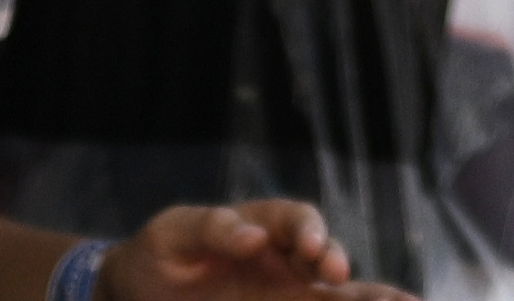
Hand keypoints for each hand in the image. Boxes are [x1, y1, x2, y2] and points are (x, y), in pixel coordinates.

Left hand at [115, 205, 377, 299]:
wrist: (144, 289)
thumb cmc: (162, 251)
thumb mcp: (175, 232)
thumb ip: (211, 227)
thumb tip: (254, 236)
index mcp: (262, 224)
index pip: (295, 219)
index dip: (306, 229)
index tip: (307, 247)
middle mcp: (284, 258)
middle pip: (326, 256)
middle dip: (339, 261)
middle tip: (337, 272)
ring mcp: (287, 291)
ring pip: (338, 294)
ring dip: (370, 295)